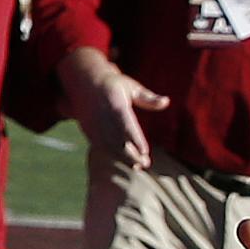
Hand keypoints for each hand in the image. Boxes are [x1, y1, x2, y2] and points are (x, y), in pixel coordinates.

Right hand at [62, 44, 167, 172]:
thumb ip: (148, 97)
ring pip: (108, 145)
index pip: (125, 123)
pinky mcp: (88, 130)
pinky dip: (112, 155)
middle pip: (116, 138)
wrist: (83, 82)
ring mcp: (93, 123)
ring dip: (123, 157)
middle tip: (146, 163)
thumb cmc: (113, 84)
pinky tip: (126, 161)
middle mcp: (102, 115)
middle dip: (130, 153)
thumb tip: (166, 102)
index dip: (135, 138)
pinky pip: (100, 145)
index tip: (145, 150)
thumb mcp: (131, 86)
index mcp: (114, 102)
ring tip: (138, 166)